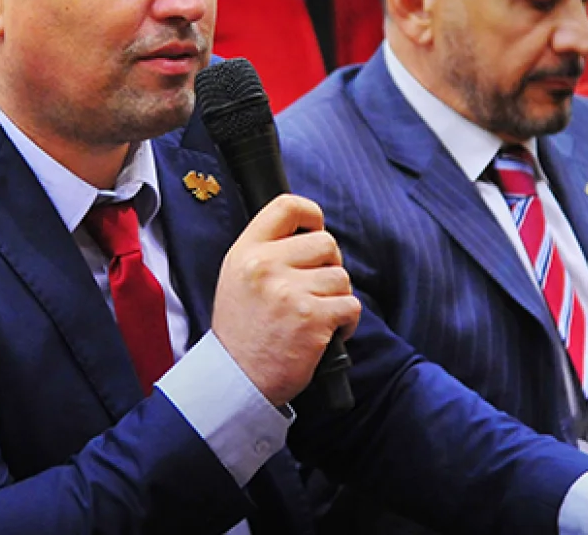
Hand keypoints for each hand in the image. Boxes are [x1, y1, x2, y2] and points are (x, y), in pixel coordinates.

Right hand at [211, 194, 360, 405]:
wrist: (237, 380)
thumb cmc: (242, 331)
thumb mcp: (237, 278)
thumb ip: (267, 252)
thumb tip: (312, 232)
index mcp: (246, 252)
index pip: (286, 206)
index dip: (312, 214)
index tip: (316, 230)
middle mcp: (265, 266)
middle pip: (326, 242)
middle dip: (329, 266)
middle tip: (315, 289)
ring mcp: (290, 292)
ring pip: (341, 277)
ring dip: (337, 298)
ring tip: (315, 317)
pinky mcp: (312, 319)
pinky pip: (351, 306)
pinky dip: (346, 322)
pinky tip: (325, 334)